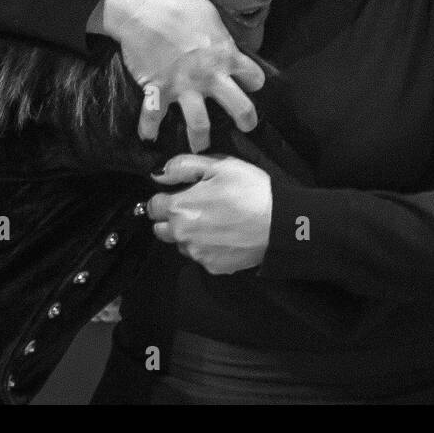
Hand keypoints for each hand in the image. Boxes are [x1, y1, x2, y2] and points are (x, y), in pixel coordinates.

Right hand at [100, 0, 264, 151]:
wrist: (143, 8)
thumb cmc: (179, 4)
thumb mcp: (212, 16)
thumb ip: (221, 37)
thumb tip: (226, 44)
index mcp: (226, 55)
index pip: (253, 76)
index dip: (254, 81)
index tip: (250, 84)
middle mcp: (210, 76)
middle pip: (239, 107)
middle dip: (246, 120)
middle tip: (246, 127)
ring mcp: (184, 87)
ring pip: (200, 124)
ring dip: (200, 139)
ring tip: (200, 147)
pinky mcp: (157, 90)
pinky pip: (152, 116)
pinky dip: (148, 128)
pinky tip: (147, 137)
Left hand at [147, 155, 272, 273]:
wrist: (280, 223)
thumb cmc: (251, 190)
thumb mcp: (219, 166)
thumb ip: (182, 167)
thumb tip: (158, 174)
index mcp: (180, 208)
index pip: (153, 206)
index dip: (165, 197)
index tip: (180, 194)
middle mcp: (182, 235)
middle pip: (161, 229)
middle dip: (172, 218)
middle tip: (196, 207)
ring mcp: (198, 254)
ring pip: (181, 244)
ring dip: (189, 234)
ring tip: (214, 221)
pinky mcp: (213, 267)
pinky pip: (201, 256)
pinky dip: (207, 247)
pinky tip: (225, 235)